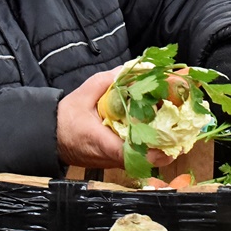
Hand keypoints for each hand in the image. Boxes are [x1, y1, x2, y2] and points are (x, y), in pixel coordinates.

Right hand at [56, 66, 173, 168]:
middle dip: (165, 145)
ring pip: (142, 159)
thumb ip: (107, 81)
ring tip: (175, 127)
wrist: (48, 136)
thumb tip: (131, 68)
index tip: (173, 142)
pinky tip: (158, 129)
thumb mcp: (84, 93)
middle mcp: (110, 157)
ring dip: (159, 146)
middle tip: (182, 128)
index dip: (155, 151)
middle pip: (144, 158)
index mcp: (102, 142)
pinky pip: (135, 156)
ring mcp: (112, 162)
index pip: (132, 154)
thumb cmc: (65, 117)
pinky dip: (148, 145)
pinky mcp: (113, 161)